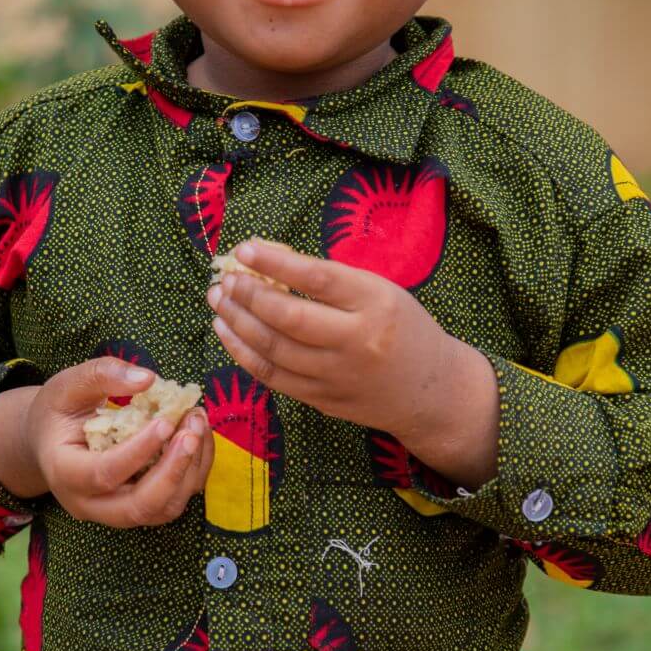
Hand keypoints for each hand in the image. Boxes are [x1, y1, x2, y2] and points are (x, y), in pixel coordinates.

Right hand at [20, 358, 213, 526]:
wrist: (49, 440)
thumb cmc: (58, 410)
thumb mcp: (68, 384)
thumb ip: (103, 375)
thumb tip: (148, 379)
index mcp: (65, 473)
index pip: (103, 474)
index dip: (138, 451)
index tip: (165, 422)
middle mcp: (89, 503)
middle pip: (138, 508)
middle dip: (173, 470)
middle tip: (192, 429)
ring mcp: (115, 510)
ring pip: (162, 508)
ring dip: (189, 468)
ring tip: (197, 423)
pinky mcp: (138, 506)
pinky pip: (173, 499)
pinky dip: (193, 470)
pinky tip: (198, 434)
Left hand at [206, 238, 455, 442]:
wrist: (431, 392)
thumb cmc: (403, 328)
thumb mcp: (380, 290)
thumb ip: (332, 279)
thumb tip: (269, 262)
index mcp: (376, 303)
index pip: (317, 278)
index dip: (275, 263)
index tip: (244, 249)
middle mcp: (356, 341)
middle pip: (289, 318)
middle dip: (248, 295)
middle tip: (225, 279)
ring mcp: (337, 376)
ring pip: (274, 350)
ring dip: (238, 323)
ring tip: (219, 300)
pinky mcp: (322, 401)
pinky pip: (273, 377)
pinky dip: (244, 353)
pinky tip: (228, 332)